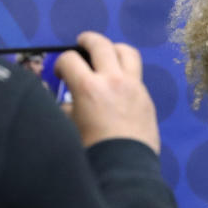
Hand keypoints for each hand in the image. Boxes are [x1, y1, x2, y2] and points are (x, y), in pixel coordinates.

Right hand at [54, 31, 159, 152]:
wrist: (125, 167)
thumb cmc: (93, 150)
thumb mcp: (69, 128)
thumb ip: (67, 109)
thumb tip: (68, 103)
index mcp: (88, 87)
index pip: (69, 59)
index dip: (61, 63)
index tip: (60, 72)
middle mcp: (113, 80)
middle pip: (101, 44)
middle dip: (87, 40)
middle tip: (82, 44)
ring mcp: (134, 87)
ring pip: (127, 52)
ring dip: (114, 48)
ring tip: (106, 54)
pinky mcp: (147, 98)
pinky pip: (137, 74)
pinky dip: (126, 71)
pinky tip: (119, 83)